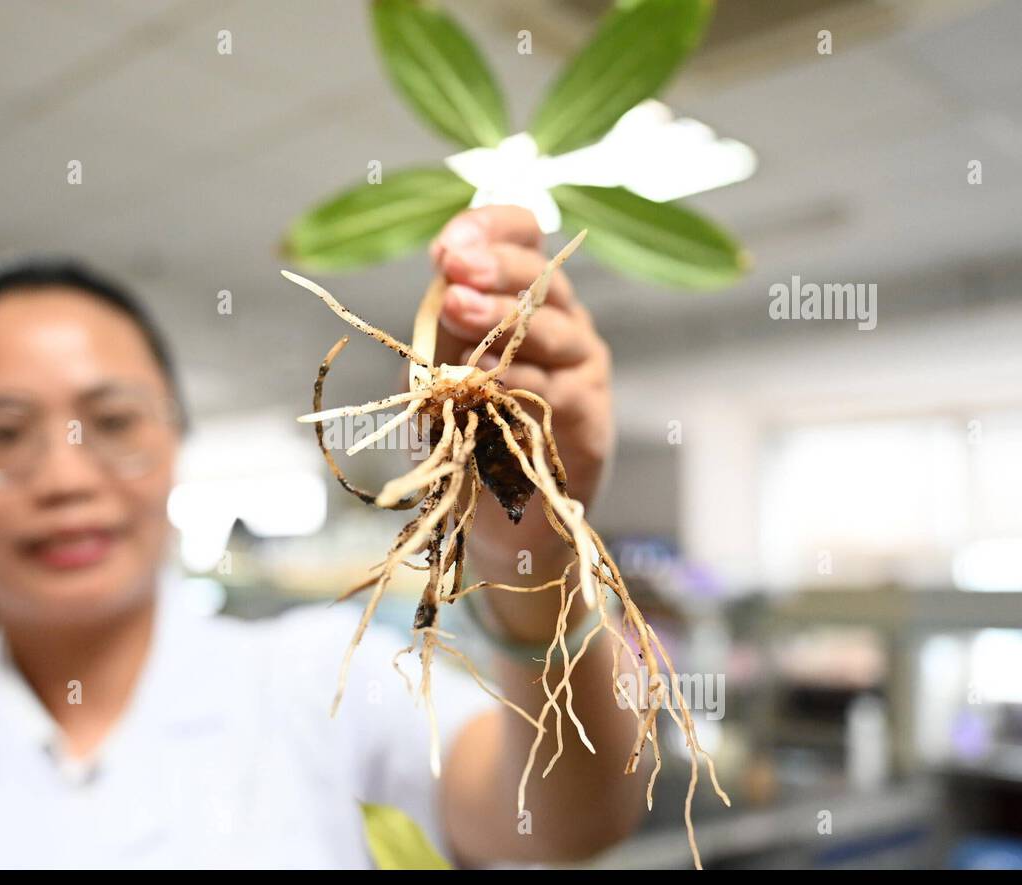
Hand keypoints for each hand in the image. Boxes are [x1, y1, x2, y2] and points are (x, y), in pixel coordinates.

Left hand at [428, 205, 614, 579]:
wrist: (497, 517)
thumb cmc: (463, 432)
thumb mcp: (433, 372)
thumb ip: (438, 331)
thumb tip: (445, 285)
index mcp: (524, 295)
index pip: (523, 236)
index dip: (490, 229)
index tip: (447, 246)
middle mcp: (561, 320)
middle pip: (540, 275)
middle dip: (494, 265)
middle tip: (455, 267)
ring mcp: (580, 365)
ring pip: (550, 328)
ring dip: (501, 316)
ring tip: (458, 307)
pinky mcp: (588, 414)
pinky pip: (554, 389)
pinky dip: (519, 379)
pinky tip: (488, 375)